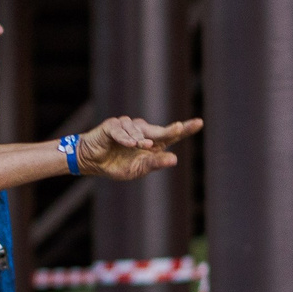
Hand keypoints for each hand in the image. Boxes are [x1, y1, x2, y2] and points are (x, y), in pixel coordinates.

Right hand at [76, 115, 202, 180]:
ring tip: (139, 146)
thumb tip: (174, 159)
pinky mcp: (113, 125)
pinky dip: (126, 137)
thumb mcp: (139, 169)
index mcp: (152, 143)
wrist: (93, 162)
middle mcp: (142, 131)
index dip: (185, 129)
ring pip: (140, 130)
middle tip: (179, 128)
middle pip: (159, 130)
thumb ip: (155, 163)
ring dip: (141, 139)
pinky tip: (129, 144)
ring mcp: (128, 126)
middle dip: (169, 130)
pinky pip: (122, 130)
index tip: (200, 122)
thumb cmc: (117, 165)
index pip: (171, 135)